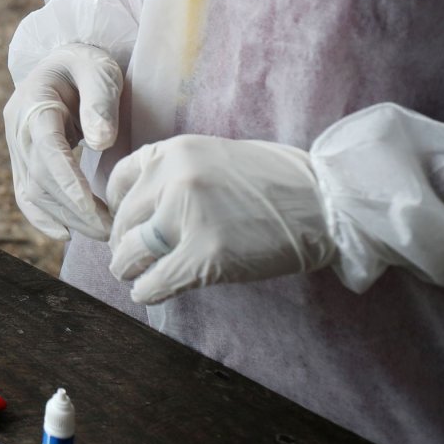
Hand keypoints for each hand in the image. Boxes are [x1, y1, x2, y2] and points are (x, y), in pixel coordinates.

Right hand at [2, 42, 123, 239]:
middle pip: (39, 176)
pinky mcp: (23, 159)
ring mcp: (17, 145)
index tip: (92, 208)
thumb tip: (100, 140)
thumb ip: (100, 102)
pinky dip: (42, 216)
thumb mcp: (99, 72)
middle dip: (74, 208)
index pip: (47, 147)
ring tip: (103, 231)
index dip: (66, 180)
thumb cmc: (86, 64)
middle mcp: (17, 127)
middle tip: (112, 229)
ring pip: (32, 191)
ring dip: (65, 216)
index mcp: (34, 101)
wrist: (64, 62)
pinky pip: (26, 193)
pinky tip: (65, 232)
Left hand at [107, 134, 335, 304]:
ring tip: (136, 276)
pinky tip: (148, 292)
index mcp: (173, 151)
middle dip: (123, 243)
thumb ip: (176, 173)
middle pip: (123, 220)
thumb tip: (142, 206)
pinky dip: (146, 290)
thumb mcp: (213, 156)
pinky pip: (156, 280)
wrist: (326, 201)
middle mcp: (172, 178)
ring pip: (131, 251)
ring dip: (129, 268)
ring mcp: (187, 216)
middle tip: (130, 257)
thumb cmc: (276, 181)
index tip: (126, 225)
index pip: (119, 182)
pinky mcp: (205, 255)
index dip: (117, 209)